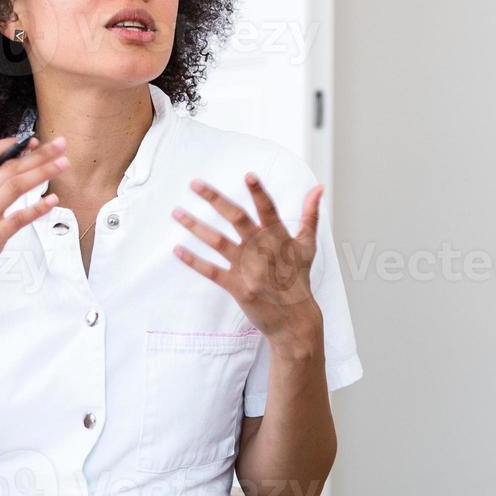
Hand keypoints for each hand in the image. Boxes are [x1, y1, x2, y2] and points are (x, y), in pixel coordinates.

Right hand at [0, 135, 67, 314]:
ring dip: (42, 172)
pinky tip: (52, 201)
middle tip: (60, 145)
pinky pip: (17, 218)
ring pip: (15, 187)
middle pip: (8, 168)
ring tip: (63, 164)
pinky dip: (36, 208)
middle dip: (38, 154)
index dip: (10, 145)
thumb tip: (6, 175)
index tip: (32, 141)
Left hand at [171, 174, 323, 346]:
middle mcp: (263, 251)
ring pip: (218, 242)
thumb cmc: (299, 279)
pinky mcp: (238, 287)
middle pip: (237, 219)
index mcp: (280, 238)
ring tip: (177, 212)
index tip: (248, 176)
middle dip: (215, 199)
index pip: (269, 210)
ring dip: (195, 226)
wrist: (294, 320)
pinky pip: (211, 271)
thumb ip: (310, 215)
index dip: (259, 193)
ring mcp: (249, 269)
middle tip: (195, 184)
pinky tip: (177, 249)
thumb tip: (318, 188)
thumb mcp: (307, 245)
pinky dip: (194, 261)